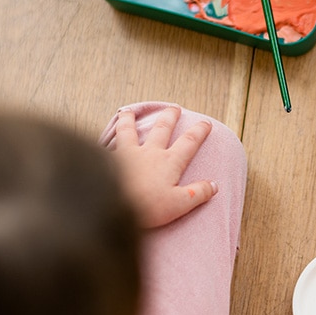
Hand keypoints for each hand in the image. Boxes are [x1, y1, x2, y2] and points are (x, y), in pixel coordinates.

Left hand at [110, 107, 217, 227]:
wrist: (112, 204)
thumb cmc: (147, 207)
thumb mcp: (179, 204)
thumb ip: (198, 193)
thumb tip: (214, 185)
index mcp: (169, 162)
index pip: (188, 142)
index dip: (199, 132)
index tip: (206, 123)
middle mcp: (149, 153)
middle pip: (162, 129)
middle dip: (170, 117)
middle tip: (174, 108)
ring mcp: (127, 154)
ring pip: (129, 131)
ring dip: (130, 120)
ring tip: (129, 112)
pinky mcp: (108, 160)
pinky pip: (108, 145)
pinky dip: (106, 138)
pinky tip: (102, 138)